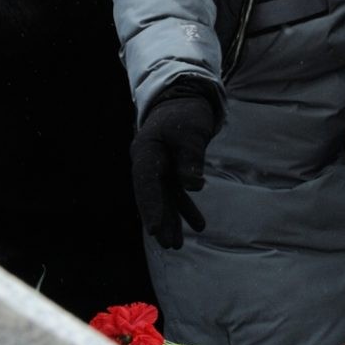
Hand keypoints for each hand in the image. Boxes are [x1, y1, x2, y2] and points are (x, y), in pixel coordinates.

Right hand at [130, 82, 217, 248]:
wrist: (185, 99)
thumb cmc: (186, 113)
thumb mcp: (192, 133)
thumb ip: (192, 159)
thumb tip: (194, 187)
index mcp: (146, 151)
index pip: (147, 183)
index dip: (150, 207)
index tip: (154, 229)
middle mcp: (148, 162)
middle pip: (153, 196)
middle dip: (161, 221)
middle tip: (168, 245)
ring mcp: (159, 168)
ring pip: (164, 198)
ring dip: (172, 220)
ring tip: (177, 245)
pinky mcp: (171, 170)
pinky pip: (176, 193)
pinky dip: (187, 208)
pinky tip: (199, 225)